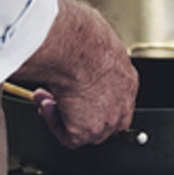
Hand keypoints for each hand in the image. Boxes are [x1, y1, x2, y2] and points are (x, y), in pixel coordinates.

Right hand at [11, 0, 137, 147]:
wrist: (78, 47)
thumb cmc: (85, 36)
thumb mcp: (98, 38)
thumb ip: (93, 47)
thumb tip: (81, 38)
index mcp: (127, 78)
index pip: (116, 97)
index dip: (95, 98)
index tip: (78, 90)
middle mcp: (121, 101)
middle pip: (104, 118)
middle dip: (81, 110)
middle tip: (61, 98)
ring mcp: (106, 118)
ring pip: (87, 131)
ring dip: (66, 117)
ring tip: (48, 98)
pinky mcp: (85, 129)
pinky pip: (68, 138)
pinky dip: (54, 124)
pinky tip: (46, 106)